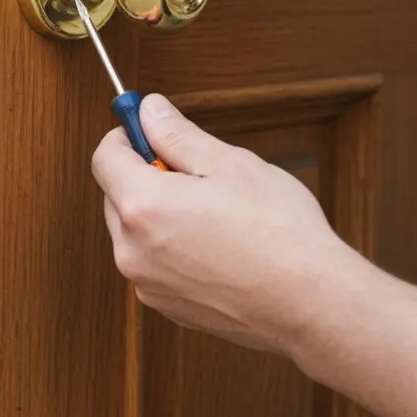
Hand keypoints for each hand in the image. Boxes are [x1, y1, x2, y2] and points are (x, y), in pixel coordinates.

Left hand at [90, 94, 363, 353]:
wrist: (311, 304)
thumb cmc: (279, 233)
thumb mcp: (229, 164)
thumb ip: (178, 135)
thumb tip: (149, 111)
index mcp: (142, 207)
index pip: (104, 158)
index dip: (125, 137)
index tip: (147, 130)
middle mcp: (131, 250)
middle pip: (116, 196)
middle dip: (144, 177)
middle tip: (194, 173)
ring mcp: (146, 284)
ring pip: (134, 232)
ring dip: (158, 215)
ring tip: (214, 214)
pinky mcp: (165, 306)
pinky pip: (154, 263)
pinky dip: (171, 248)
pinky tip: (216, 246)